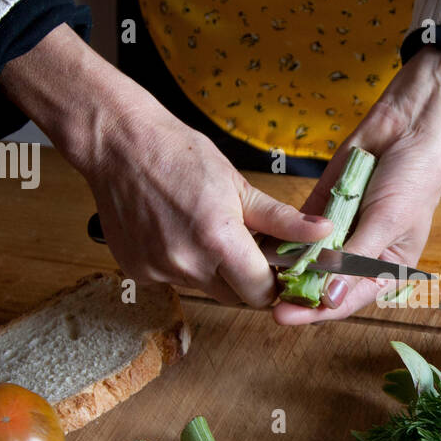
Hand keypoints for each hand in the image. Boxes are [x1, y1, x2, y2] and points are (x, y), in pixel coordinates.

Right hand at [0, 25, 329, 305]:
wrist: (117, 144)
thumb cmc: (179, 154)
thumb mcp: (238, 184)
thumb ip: (282, 219)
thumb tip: (324, 233)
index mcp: (218, 241)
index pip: (261, 293)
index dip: (274, 283)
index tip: (278, 268)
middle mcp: (186, 264)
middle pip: (235, 296)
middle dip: (247, 279)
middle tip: (246, 246)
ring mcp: (158, 270)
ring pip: (204, 288)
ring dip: (214, 270)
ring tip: (205, 230)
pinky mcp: (137, 271)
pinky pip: (174, 280)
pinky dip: (182, 264)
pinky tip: (175, 232)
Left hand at [274, 47, 440, 324]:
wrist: (408, 128)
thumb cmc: (413, 180)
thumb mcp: (387, 222)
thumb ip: (355, 259)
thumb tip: (328, 297)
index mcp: (385, 269)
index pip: (347, 299)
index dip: (318, 311)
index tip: (286, 317)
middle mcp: (359, 257)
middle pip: (323, 285)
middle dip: (297, 294)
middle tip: (266, 303)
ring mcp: (339, 233)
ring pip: (308, 260)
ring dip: (285, 270)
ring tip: (257, 280)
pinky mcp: (322, 210)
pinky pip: (299, 231)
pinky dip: (282, 240)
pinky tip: (260, 249)